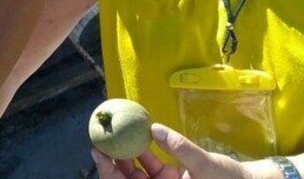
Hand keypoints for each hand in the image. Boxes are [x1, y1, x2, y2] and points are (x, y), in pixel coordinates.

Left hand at [91, 124, 253, 178]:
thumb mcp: (205, 165)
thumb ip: (180, 148)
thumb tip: (155, 129)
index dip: (108, 172)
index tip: (98, 151)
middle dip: (112, 162)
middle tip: (102, 138)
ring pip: (136, 175)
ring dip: (125, 156)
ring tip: (116, 134)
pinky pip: (150, 168)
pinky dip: (143, 153)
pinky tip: (138, 136)